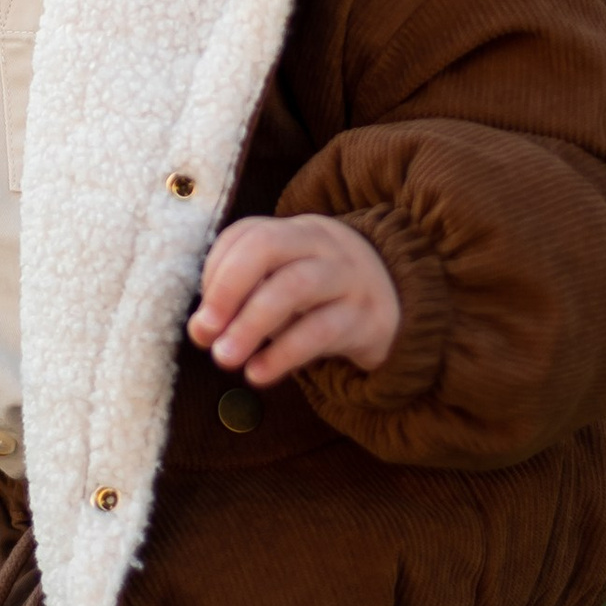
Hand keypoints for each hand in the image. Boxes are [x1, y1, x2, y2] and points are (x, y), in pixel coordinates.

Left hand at [187, 213, 400, 385]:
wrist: (403, 310)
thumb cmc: (326, 298)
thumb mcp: (289, 283)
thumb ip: (249, 297)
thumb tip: (202, 328)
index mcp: (296, 231)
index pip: (246, 234)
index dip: (214, 272)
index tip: (203, 314)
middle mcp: (322, 245)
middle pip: (266, 246)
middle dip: (226, 288)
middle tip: (203, 332)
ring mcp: (347, 278)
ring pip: (294, 286)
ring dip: (250, 324)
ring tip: (224, 358)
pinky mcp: (365, 318)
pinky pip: (321, 331)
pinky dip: (283, 354)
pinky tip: (259, 374)